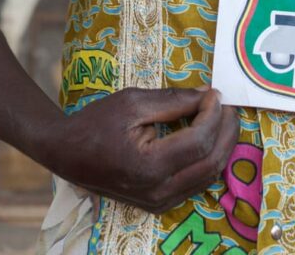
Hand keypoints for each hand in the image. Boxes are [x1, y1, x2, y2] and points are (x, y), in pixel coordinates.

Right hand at [45, 86, 239, 213]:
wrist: (66, 153)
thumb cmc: (95, 123)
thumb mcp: (132, 102)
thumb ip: (173, 100)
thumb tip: (207, 95)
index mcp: (149, 166)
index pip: (199, 141)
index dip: (213, 114)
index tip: (215, 93)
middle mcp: (158, 191)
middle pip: (211, 162)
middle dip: (226, 130)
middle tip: (228, 104)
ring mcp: (159, 202)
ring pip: (208, 176)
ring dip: (222, 146)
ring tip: (223, 117)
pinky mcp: (159, 203)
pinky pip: (195, 183)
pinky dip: (208, 159)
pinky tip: (209, 136)